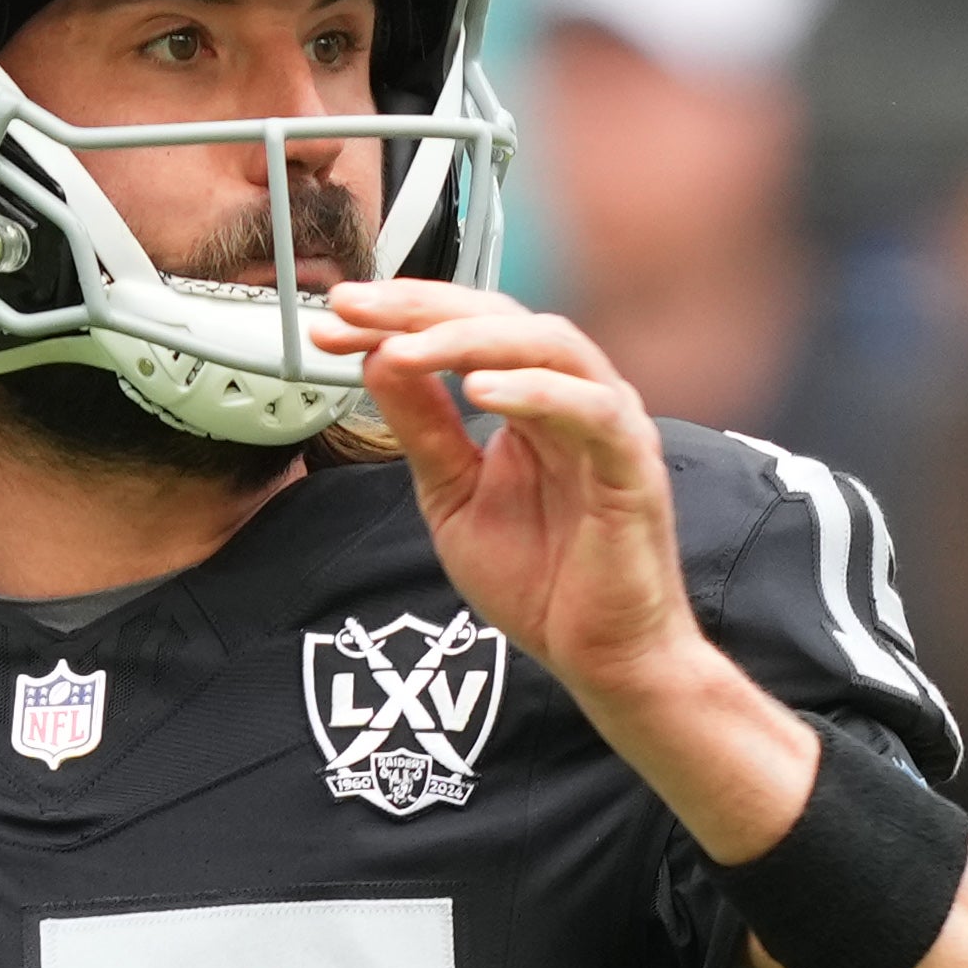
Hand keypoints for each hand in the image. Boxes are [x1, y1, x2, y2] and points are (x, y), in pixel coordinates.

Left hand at [315, 279, 713, 705]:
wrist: (600, 657)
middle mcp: (573, 396)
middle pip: (502, 317)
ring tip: (405, 350)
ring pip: (549, 345)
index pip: (464, 331)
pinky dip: (537, 391)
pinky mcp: (633, 465)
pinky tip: (480, 391)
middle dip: (421, 310)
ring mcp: (608, 425)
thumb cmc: (542, 581)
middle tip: (355, 311)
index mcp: (531, 400)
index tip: (334, 321)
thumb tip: (378, 360)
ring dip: (470, 340)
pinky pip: (592, 410)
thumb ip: (423, 429)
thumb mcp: (452, 496)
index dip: (397, 320)